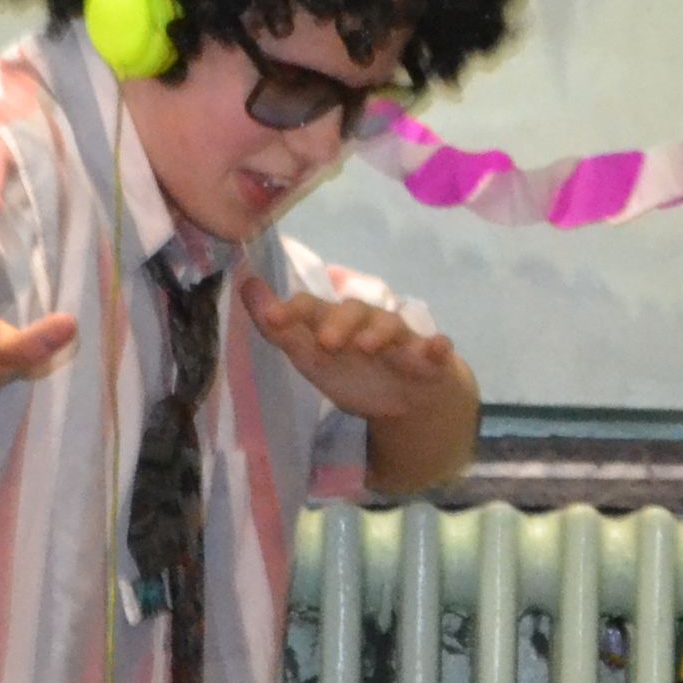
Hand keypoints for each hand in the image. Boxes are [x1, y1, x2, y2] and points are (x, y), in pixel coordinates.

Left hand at [242, 279, 467, 426]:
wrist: (405, 398)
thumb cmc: (353, 371)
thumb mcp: (310, 357)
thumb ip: (280, 329)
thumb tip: (245, 284)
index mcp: (334, 321)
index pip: (312, 307)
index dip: (293, 311)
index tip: (273, 318)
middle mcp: (366, 323)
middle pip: (354, 311)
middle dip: (339, 323)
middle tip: (326, 342)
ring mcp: (399, 338)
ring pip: (392, 326)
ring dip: (379, 333)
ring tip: (368, 346)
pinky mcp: (429, 356)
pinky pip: (436, 348)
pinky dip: (436, 347)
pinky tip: (437, 348)